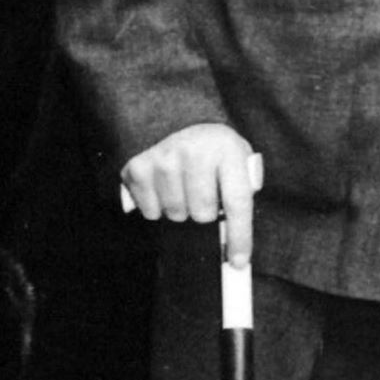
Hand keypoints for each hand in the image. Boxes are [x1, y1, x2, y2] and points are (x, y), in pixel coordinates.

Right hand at [120, 122, 263, 265]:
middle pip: (202, 213)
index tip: (238, 262)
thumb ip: (240, 193)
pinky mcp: (139, 166)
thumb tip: (237, 248)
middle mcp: (195, 150)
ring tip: (182, 189)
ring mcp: (164, 157)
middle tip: (201, 196)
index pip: (237, 202)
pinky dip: (156, 208)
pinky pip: (150, 211)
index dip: (239, 237)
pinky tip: (161, 189)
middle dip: (204, 213)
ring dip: (180, 210)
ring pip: (175, 214)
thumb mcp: (235, 159)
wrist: (174, 117)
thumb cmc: (212, 149)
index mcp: (227, 149)